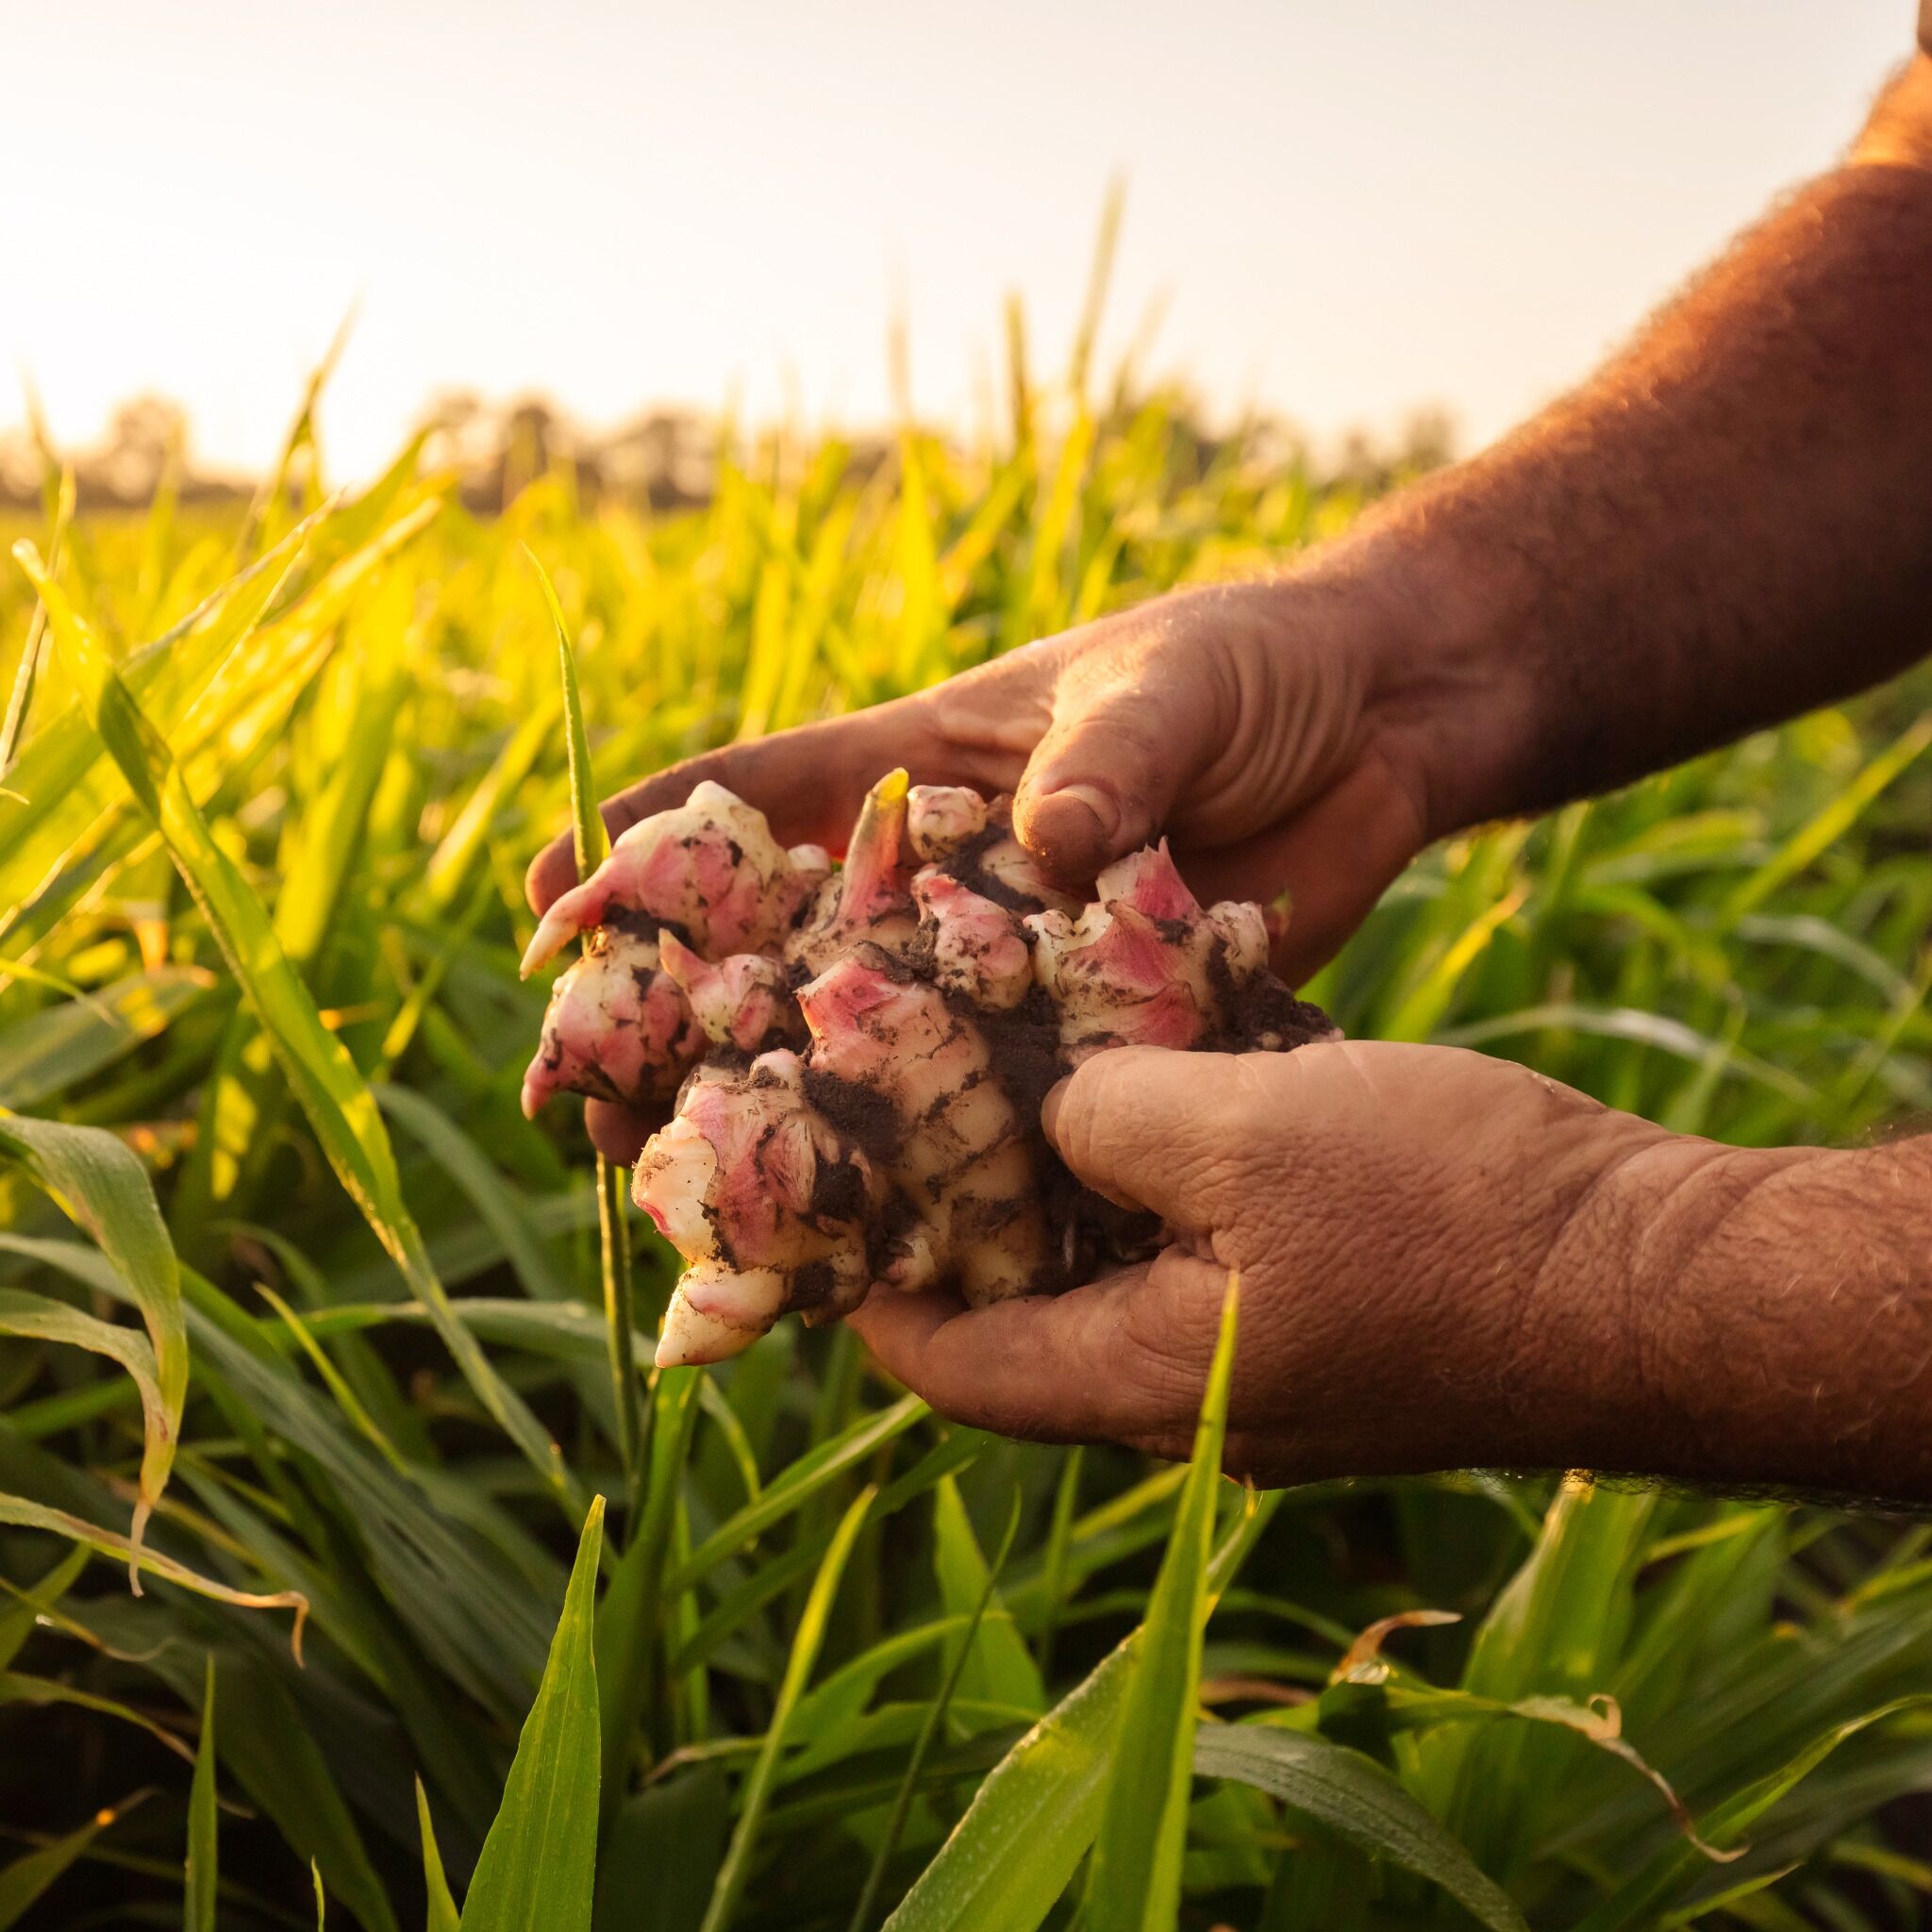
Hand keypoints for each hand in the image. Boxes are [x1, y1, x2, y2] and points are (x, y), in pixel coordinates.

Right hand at [527, 570, 1442, 1160]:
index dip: (635, 854)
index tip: (544, 911)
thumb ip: (1106, 759)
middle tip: (587, 1114)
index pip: (742, 802)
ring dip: (786, 1126)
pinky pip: (998, 1114)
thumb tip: (1044, 844)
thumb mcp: (1172, 687)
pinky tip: (884, 1247)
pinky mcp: (1090, 1034)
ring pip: (867, 1057)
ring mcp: (1006, 967)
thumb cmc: (1255, 669)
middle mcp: (937, 881)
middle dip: (675, 1028)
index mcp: (915, 767)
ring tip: (697, 1205)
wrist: (1386, 723)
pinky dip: (944, 1173)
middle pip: (773, 959)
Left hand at [850, 1040, 1685, 1486]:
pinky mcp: (1324, 1306)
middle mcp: (1188, 1392)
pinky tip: (1150, 1068)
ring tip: (1012, 1066)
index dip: (868, 1295)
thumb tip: (1050, 1112)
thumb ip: (1107, 1117)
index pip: (952, 1368)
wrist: (1655, 1274)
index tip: (816, 1216)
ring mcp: (1261, 1356)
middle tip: (910, 1108)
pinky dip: (1162, 1168)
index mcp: (1145, 1381)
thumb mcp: (1245, 1131)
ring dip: (1067, 1176)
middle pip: (1025, 1313)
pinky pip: (1204, 1243)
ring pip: (1117, 1267)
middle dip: (964, 1214)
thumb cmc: (1450, 1211)